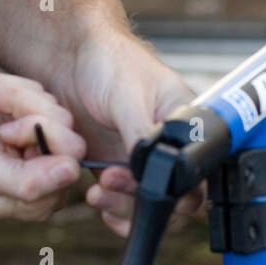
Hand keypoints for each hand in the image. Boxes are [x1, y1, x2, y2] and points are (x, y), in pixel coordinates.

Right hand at [0, 74, 85, 220]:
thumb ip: (28, 181)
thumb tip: (72, 171)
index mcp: (45, 196)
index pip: (71, 151)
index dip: (39, 132)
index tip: (2, 132)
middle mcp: (49, 170)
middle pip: (61, 118)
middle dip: (17, 102)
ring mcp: (42, 142)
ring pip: (44, 98)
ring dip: (1, 91)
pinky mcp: (30, 118)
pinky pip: (31, 89)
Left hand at [61, 33, 206, 237]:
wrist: (69, 56)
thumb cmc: (109, 60)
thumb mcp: (128, 95)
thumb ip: (141, 135)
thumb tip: (152, 171)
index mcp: (186, 124)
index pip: (196, 172)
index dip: (175, 189)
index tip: (144, 184)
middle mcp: (168, 145)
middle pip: (175, 197)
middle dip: (144, 201)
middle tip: (113, 182)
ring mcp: (141, 159)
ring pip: (148, 204)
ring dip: (124, 208)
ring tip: (99, 191)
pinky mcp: (115, 166)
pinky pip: (122, 201)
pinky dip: (112, 208)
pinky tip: (97, 196)